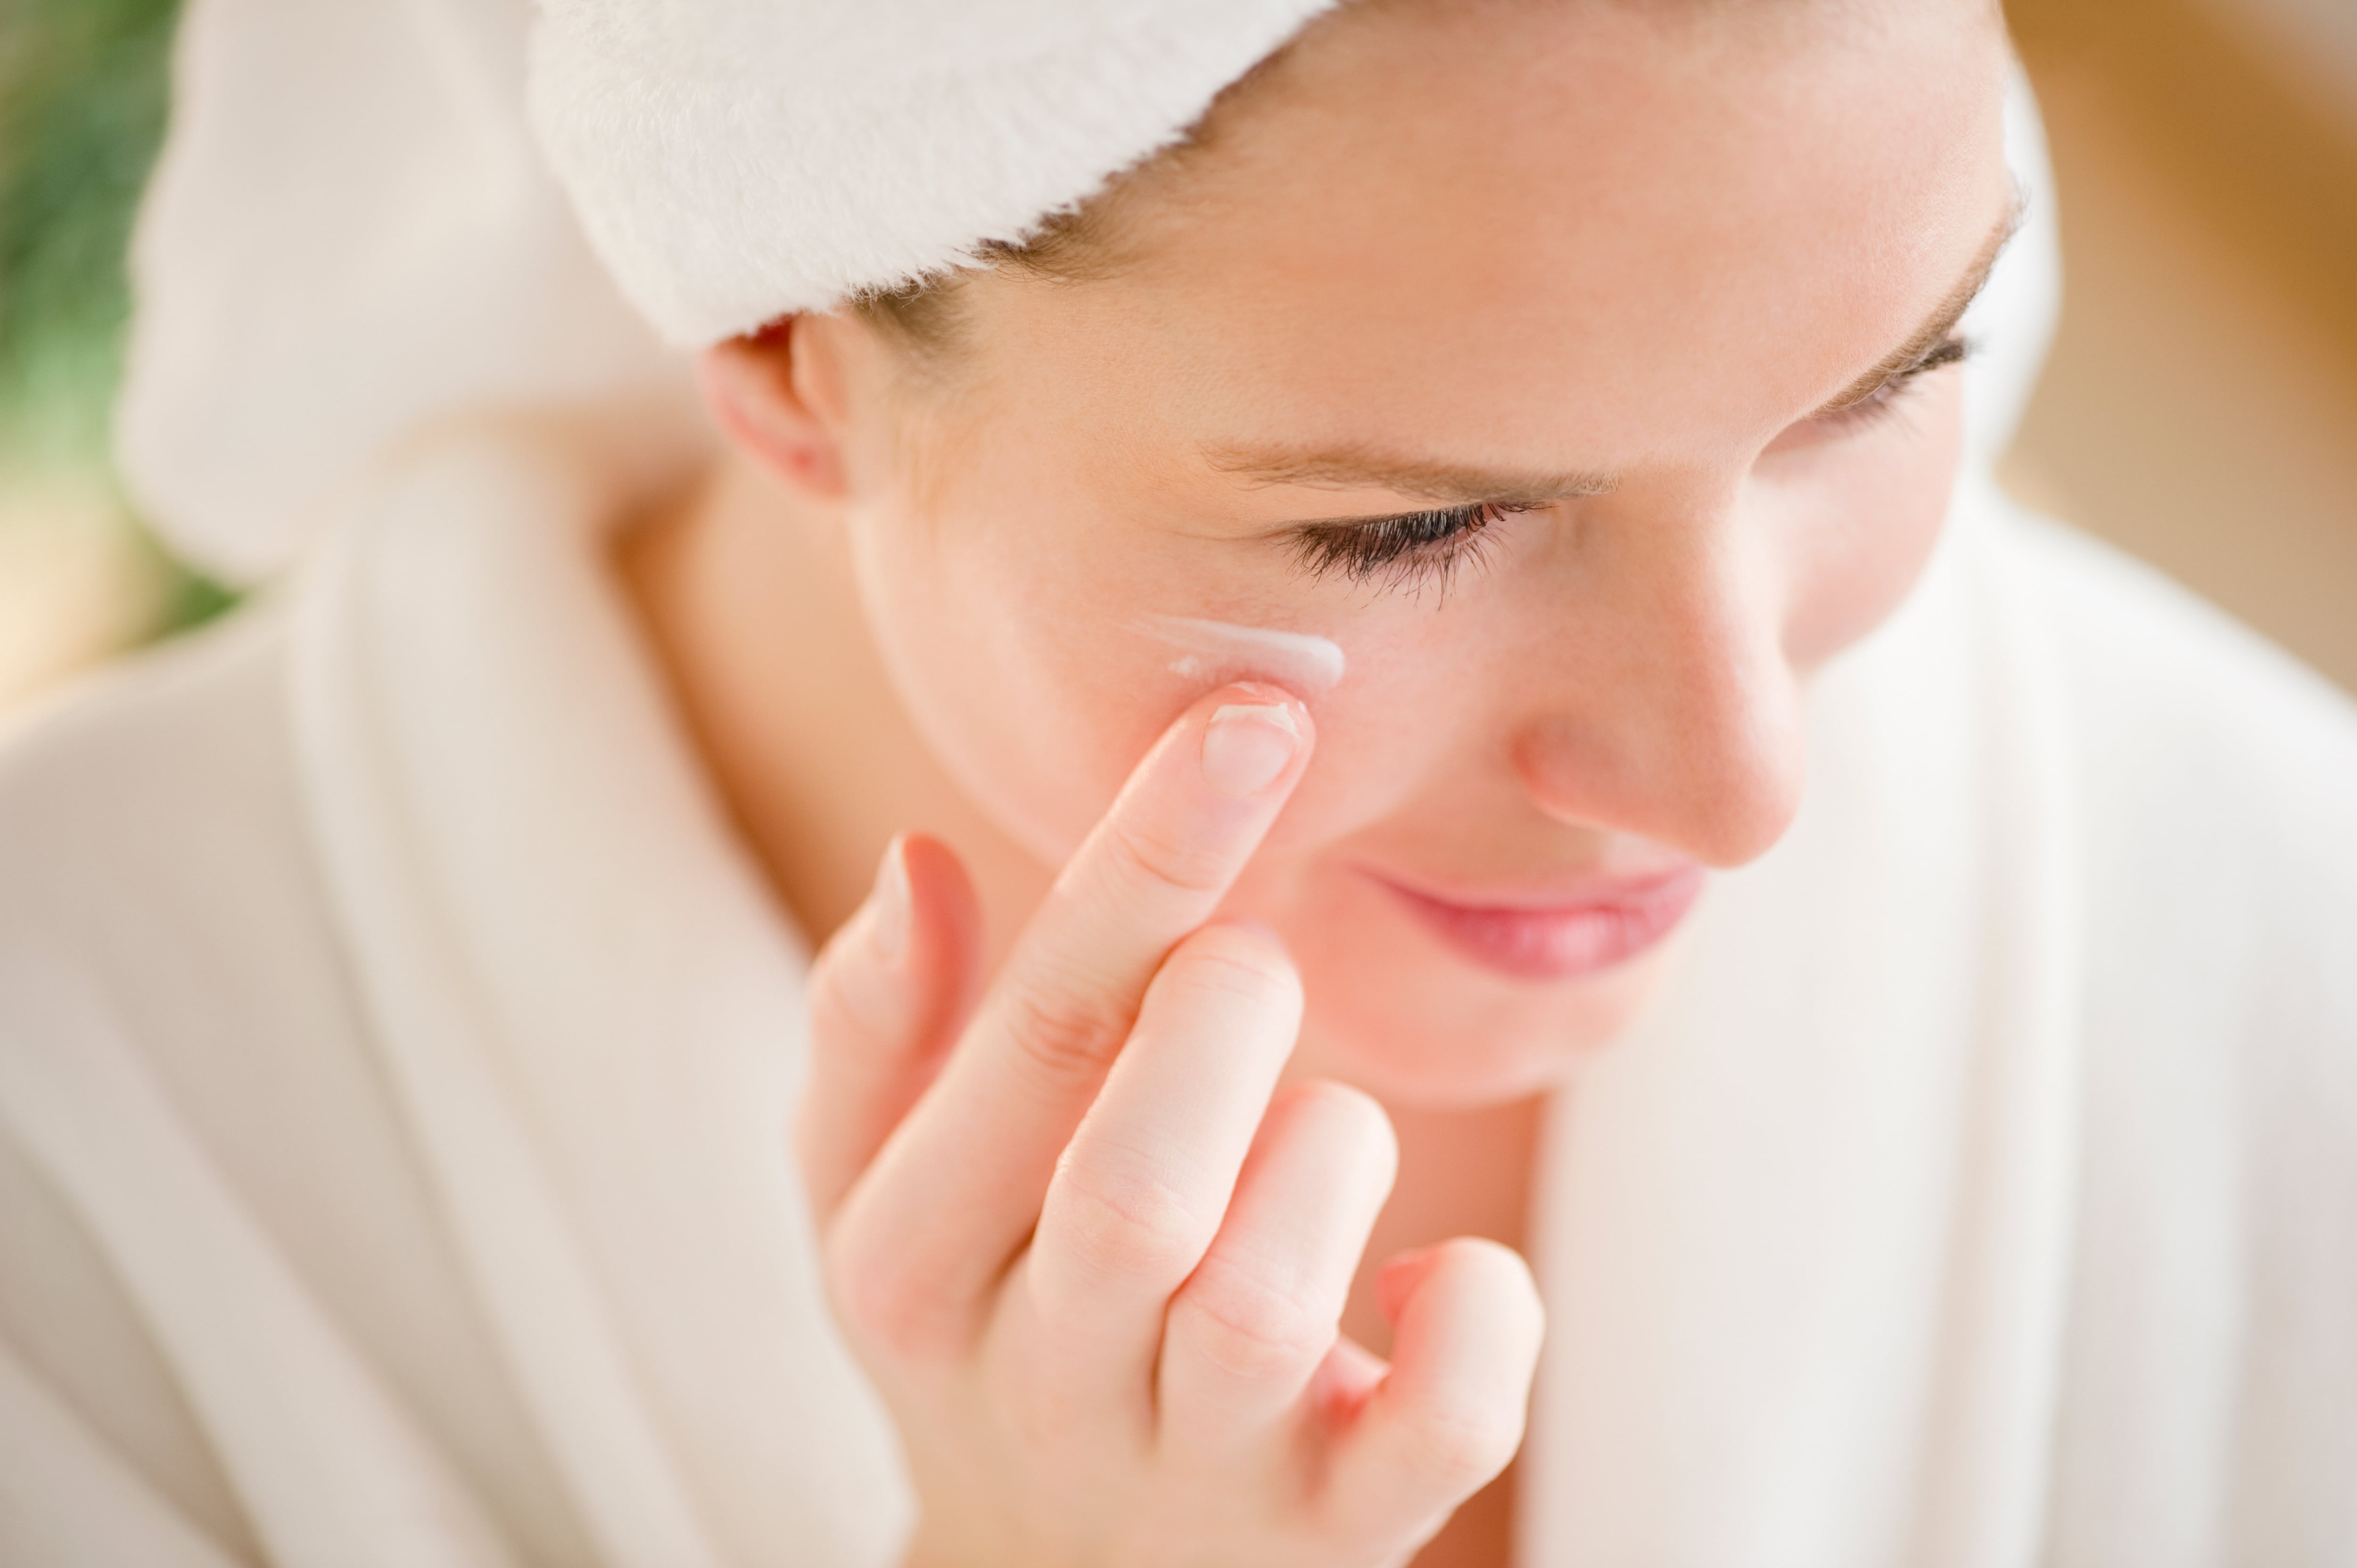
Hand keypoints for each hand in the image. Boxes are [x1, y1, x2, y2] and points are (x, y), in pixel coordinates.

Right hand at [797, 684, 1543, 1567]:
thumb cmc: (987, 1326)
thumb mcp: (881, 1194)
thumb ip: (876, 1030)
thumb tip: (919, 857)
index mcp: (909, 1262)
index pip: (1036, 1034)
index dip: (1149, 857)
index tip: (1255, 716)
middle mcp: (1035, 1379)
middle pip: (1138, 1182)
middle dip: (1235, 1016)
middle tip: (1252, 971)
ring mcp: (1190, 1477)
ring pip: (1271, 1294)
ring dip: (1331, 1152)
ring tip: (1308, 1141)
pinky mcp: (1335, 1540)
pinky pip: (1444, 1427)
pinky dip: (1480, 1320)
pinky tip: (1434, 1281)